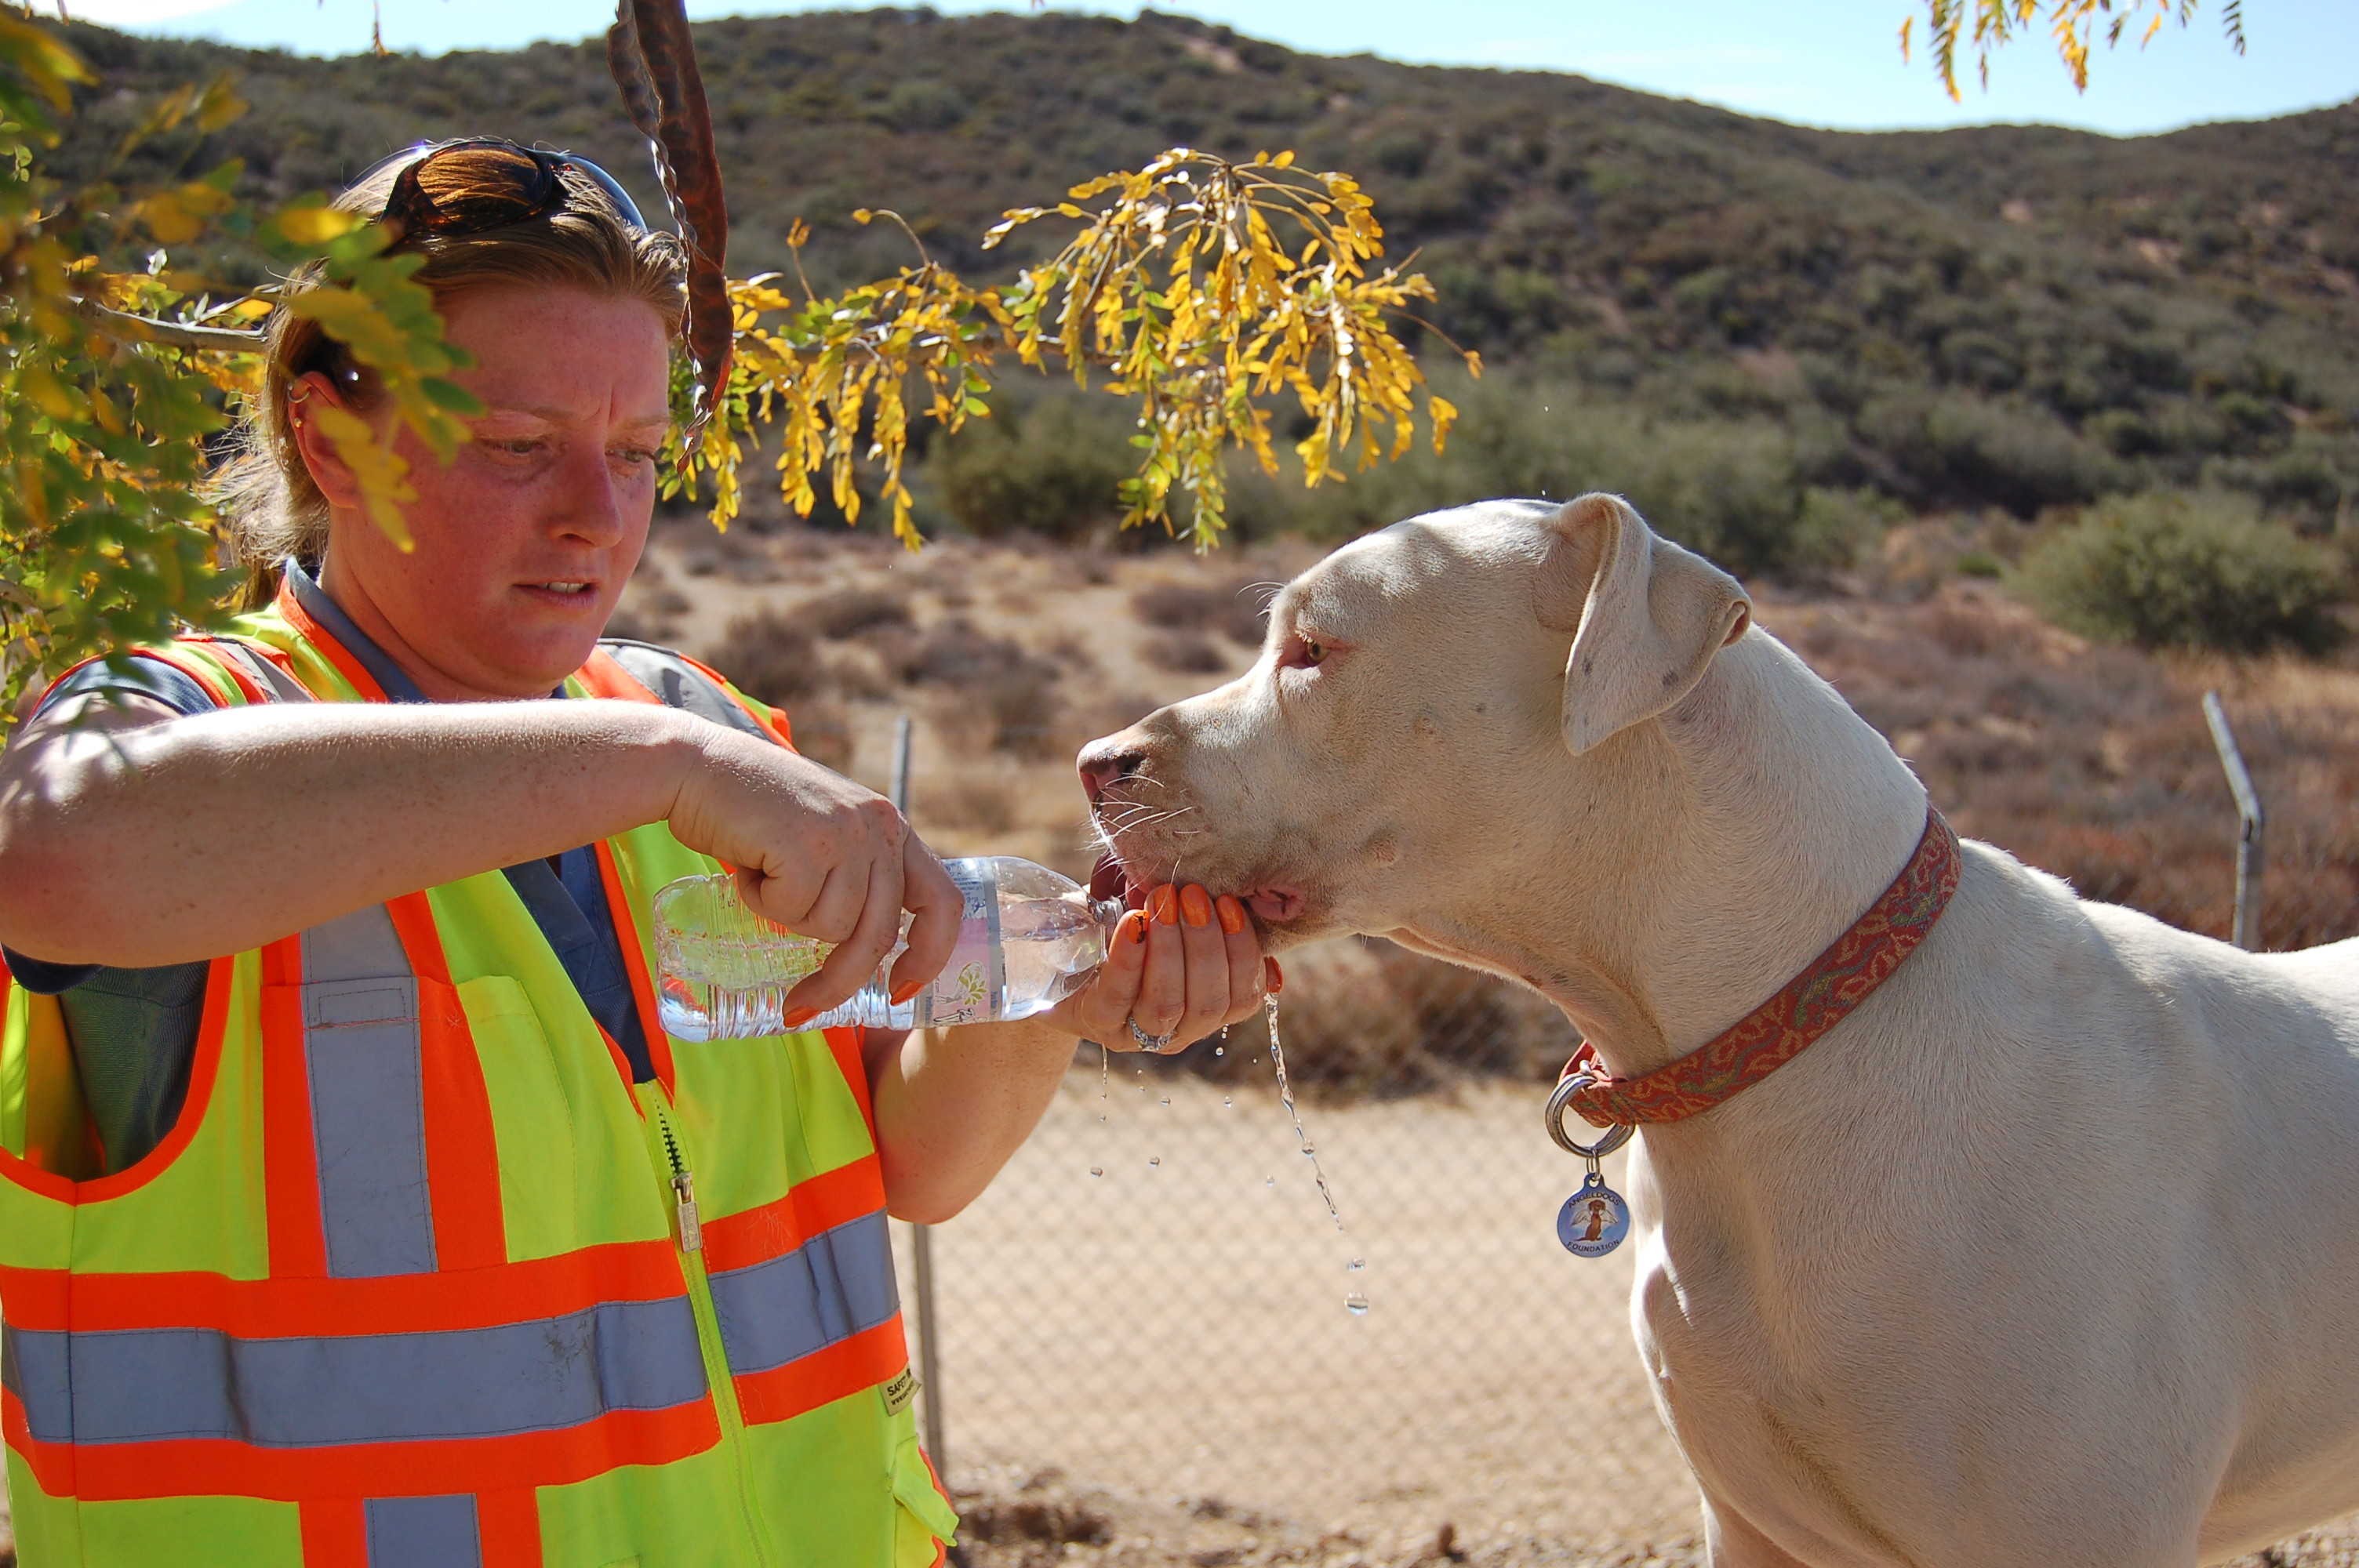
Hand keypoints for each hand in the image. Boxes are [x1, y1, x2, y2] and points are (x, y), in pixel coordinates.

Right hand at [664, 724, 961, 1016]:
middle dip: (839, 980)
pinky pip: (791, 909)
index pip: (943, 902)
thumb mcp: (826, 838)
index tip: (901, 990)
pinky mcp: (807, 842)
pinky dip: (761, 901)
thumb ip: (855, 879)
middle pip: (878, 935)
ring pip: (831, 928)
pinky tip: (750, 864)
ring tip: (766, 874)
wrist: (697, 765)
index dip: (929, 955)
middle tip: (801, 1006)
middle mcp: (880, 829)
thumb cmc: (755, 813)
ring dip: (788, 918)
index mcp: (893, 830)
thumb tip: (867, 955)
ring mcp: (846, 834)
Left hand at [1045, 883, 1274, 1052]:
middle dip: (1205, 945)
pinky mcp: (1094, 1022)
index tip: (1229, 902)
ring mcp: (1133, 1033)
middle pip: (1207, 1003)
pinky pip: (1117, 995)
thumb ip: (1215, 930)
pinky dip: (1130, 957)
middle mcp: (1176, 1033)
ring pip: (1166, 1005)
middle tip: (1192, 894)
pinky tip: (1134, 922)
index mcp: (1206, 1012)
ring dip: (1171, 948)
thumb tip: (1266, 944)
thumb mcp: (1175, 927)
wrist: (1059, 954)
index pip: (1242, 998)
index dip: (1243, 952)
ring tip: (1164, 899)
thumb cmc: (1125, 932)